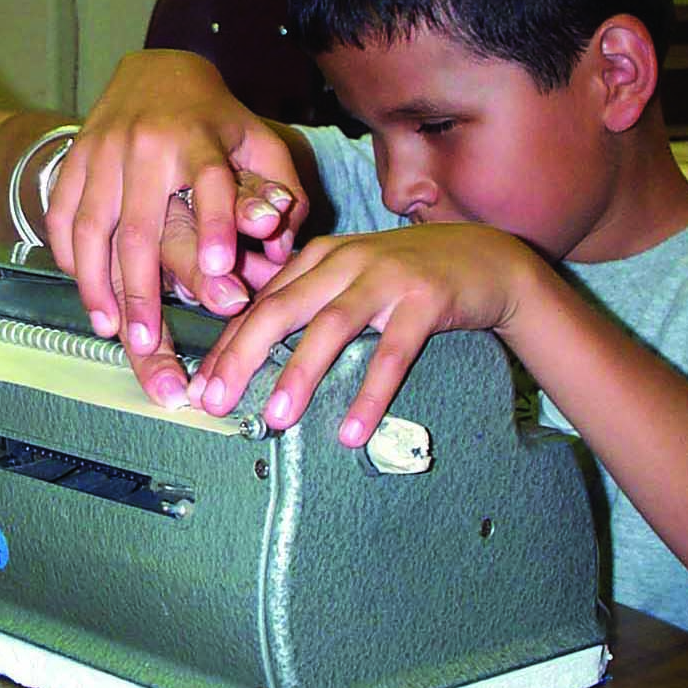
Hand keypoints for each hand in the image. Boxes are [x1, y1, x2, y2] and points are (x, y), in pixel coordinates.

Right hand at [45, 50, 305, 369]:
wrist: (154, 69)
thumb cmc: (215, 119)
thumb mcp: (259, 140)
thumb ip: (281, 190)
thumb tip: (282, 246)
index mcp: (198, 138)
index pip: (209, 182)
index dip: (214, 223)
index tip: (219, 269)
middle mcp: (145, 145)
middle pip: (139, 225)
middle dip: (141, 289)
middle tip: (147, 343)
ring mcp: (102, 151)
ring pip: (92, 227)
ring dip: (96, 284)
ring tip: (109, 330)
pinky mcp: (74, 159)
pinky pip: (62, 214)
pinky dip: (68, 256)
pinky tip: (84, 292)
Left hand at [188, 223, 539, 444]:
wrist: (486, 258)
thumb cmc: (408, 276)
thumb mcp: (352, 277)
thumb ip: (309, 301)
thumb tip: (253, 349)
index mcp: (319, 258)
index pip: (260, 304)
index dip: (227, 346)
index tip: (201, 387)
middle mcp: (345, 260)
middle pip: (280, 309)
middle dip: (242, 357)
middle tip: (215, 401)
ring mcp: (386, 277)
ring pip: (330, 327)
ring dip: (299, 373)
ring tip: (276, 417)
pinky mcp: (426, 299)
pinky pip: (392, 354)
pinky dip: (369, 393)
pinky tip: (351, 429)